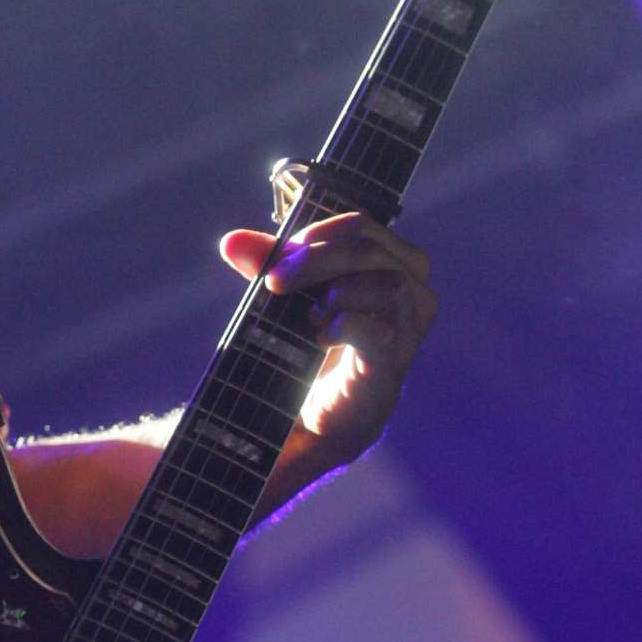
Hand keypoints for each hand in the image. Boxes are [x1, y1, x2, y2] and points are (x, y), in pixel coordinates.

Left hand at [219, 212, 437, 479]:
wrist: (315, 415)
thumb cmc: (309, 343)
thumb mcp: (286, 295)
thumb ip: (266, 264)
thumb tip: (231, 241)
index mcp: (389, 264)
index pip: (363, 225)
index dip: (319, 232)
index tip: (282, 252)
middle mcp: (411, 291)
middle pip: (370, 249)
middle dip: (317, 258)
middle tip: (276, 281)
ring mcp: (408, 330)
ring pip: (388, 284)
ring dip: (336, 292)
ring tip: (308, 314)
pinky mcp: (393, 365)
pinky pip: (379, 331)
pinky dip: (343, 326)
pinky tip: (320, 336)